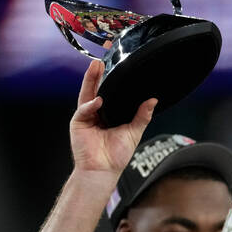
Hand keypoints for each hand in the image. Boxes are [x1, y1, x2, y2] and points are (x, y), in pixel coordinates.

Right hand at [69, 59, 157, 180]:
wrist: (104, 170)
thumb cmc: (117, 154)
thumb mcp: (134, 132)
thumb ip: (142, 116)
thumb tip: (153, 101)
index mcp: (108, 113)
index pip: (108, 92)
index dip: (110, 79)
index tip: (116, 65)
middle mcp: (96, 112)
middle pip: (95, 89)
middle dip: (97, 75)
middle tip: (101, 60)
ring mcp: (86, 117)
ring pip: (87, 94)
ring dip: (90, 80)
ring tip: (96, 67)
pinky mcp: (78, 123)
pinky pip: (83, 110)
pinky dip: (90, 105)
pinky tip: (98, 101)